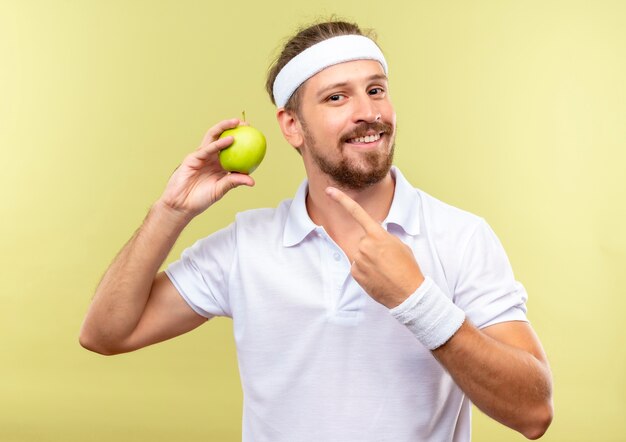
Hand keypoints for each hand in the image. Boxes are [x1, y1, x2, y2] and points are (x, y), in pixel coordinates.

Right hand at [158, 118, 254, 219]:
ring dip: (224, 128)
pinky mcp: (192, 158)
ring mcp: (201, 156)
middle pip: (221, 137)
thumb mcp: (220, 190)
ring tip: (236, 123)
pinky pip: (207, 149)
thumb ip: (234, 182)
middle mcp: (210, 157)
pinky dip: (218, 144)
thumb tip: (252, 181)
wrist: (182, 205)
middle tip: (246, 124)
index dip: (241, 140)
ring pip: (212, 137)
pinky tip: (229, 140)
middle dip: (232, 127)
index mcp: (218, 165)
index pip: (231, 149)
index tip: (254, 135)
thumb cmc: (200, 200)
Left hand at [325, 186, 424, 307]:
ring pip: (360, 254)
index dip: (342, 200)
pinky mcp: (355, 273)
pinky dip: (365, 270)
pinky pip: (357, 266)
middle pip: (363, 241)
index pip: (357, 213)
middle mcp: (365, 245)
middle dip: (372, 248)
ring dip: (369, 260)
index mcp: (378, 235)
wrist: (408, 293)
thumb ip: (383, 237)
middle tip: (387, 260)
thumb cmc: (407, 268)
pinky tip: (377, 277)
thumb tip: (373, 237)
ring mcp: (358, 259)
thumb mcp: (399, 245)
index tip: (329, 191)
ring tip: (384, 270)